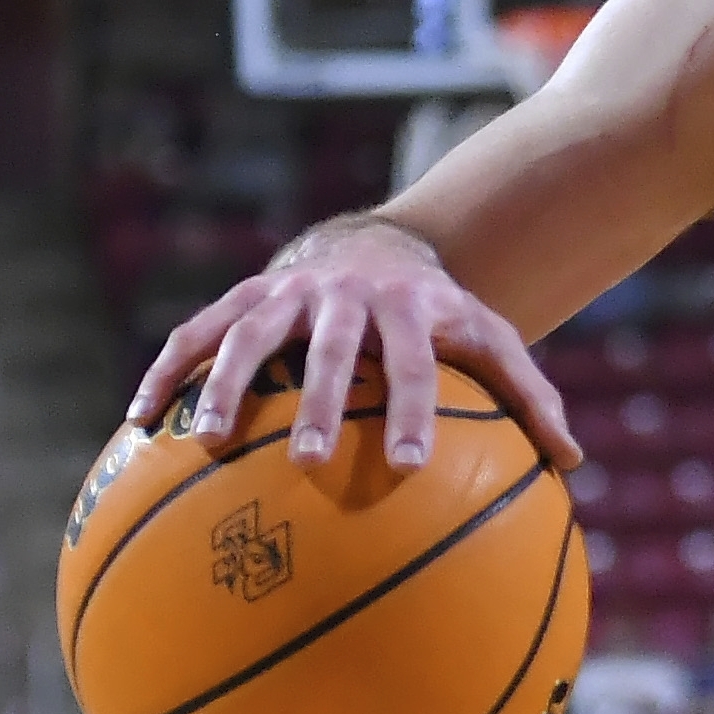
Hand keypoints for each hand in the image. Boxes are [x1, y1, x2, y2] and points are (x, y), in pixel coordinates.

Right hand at [127, 216, 579, 475]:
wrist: (380, 247)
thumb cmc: (440, 315)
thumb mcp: (490, 339)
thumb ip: (530, 397)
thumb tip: (574, 465)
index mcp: (411, 310)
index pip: (414, 365)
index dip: (411, 412)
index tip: (410, 466)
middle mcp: (346, 297)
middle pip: (329, 351)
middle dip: (316, 403)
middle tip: (304, 462)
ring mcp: (289, 294)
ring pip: (249, 335)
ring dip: (225, 385)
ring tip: (206, 443)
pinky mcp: (245, 297)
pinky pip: (197, 332)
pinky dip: (167, 370)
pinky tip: (139, 421)